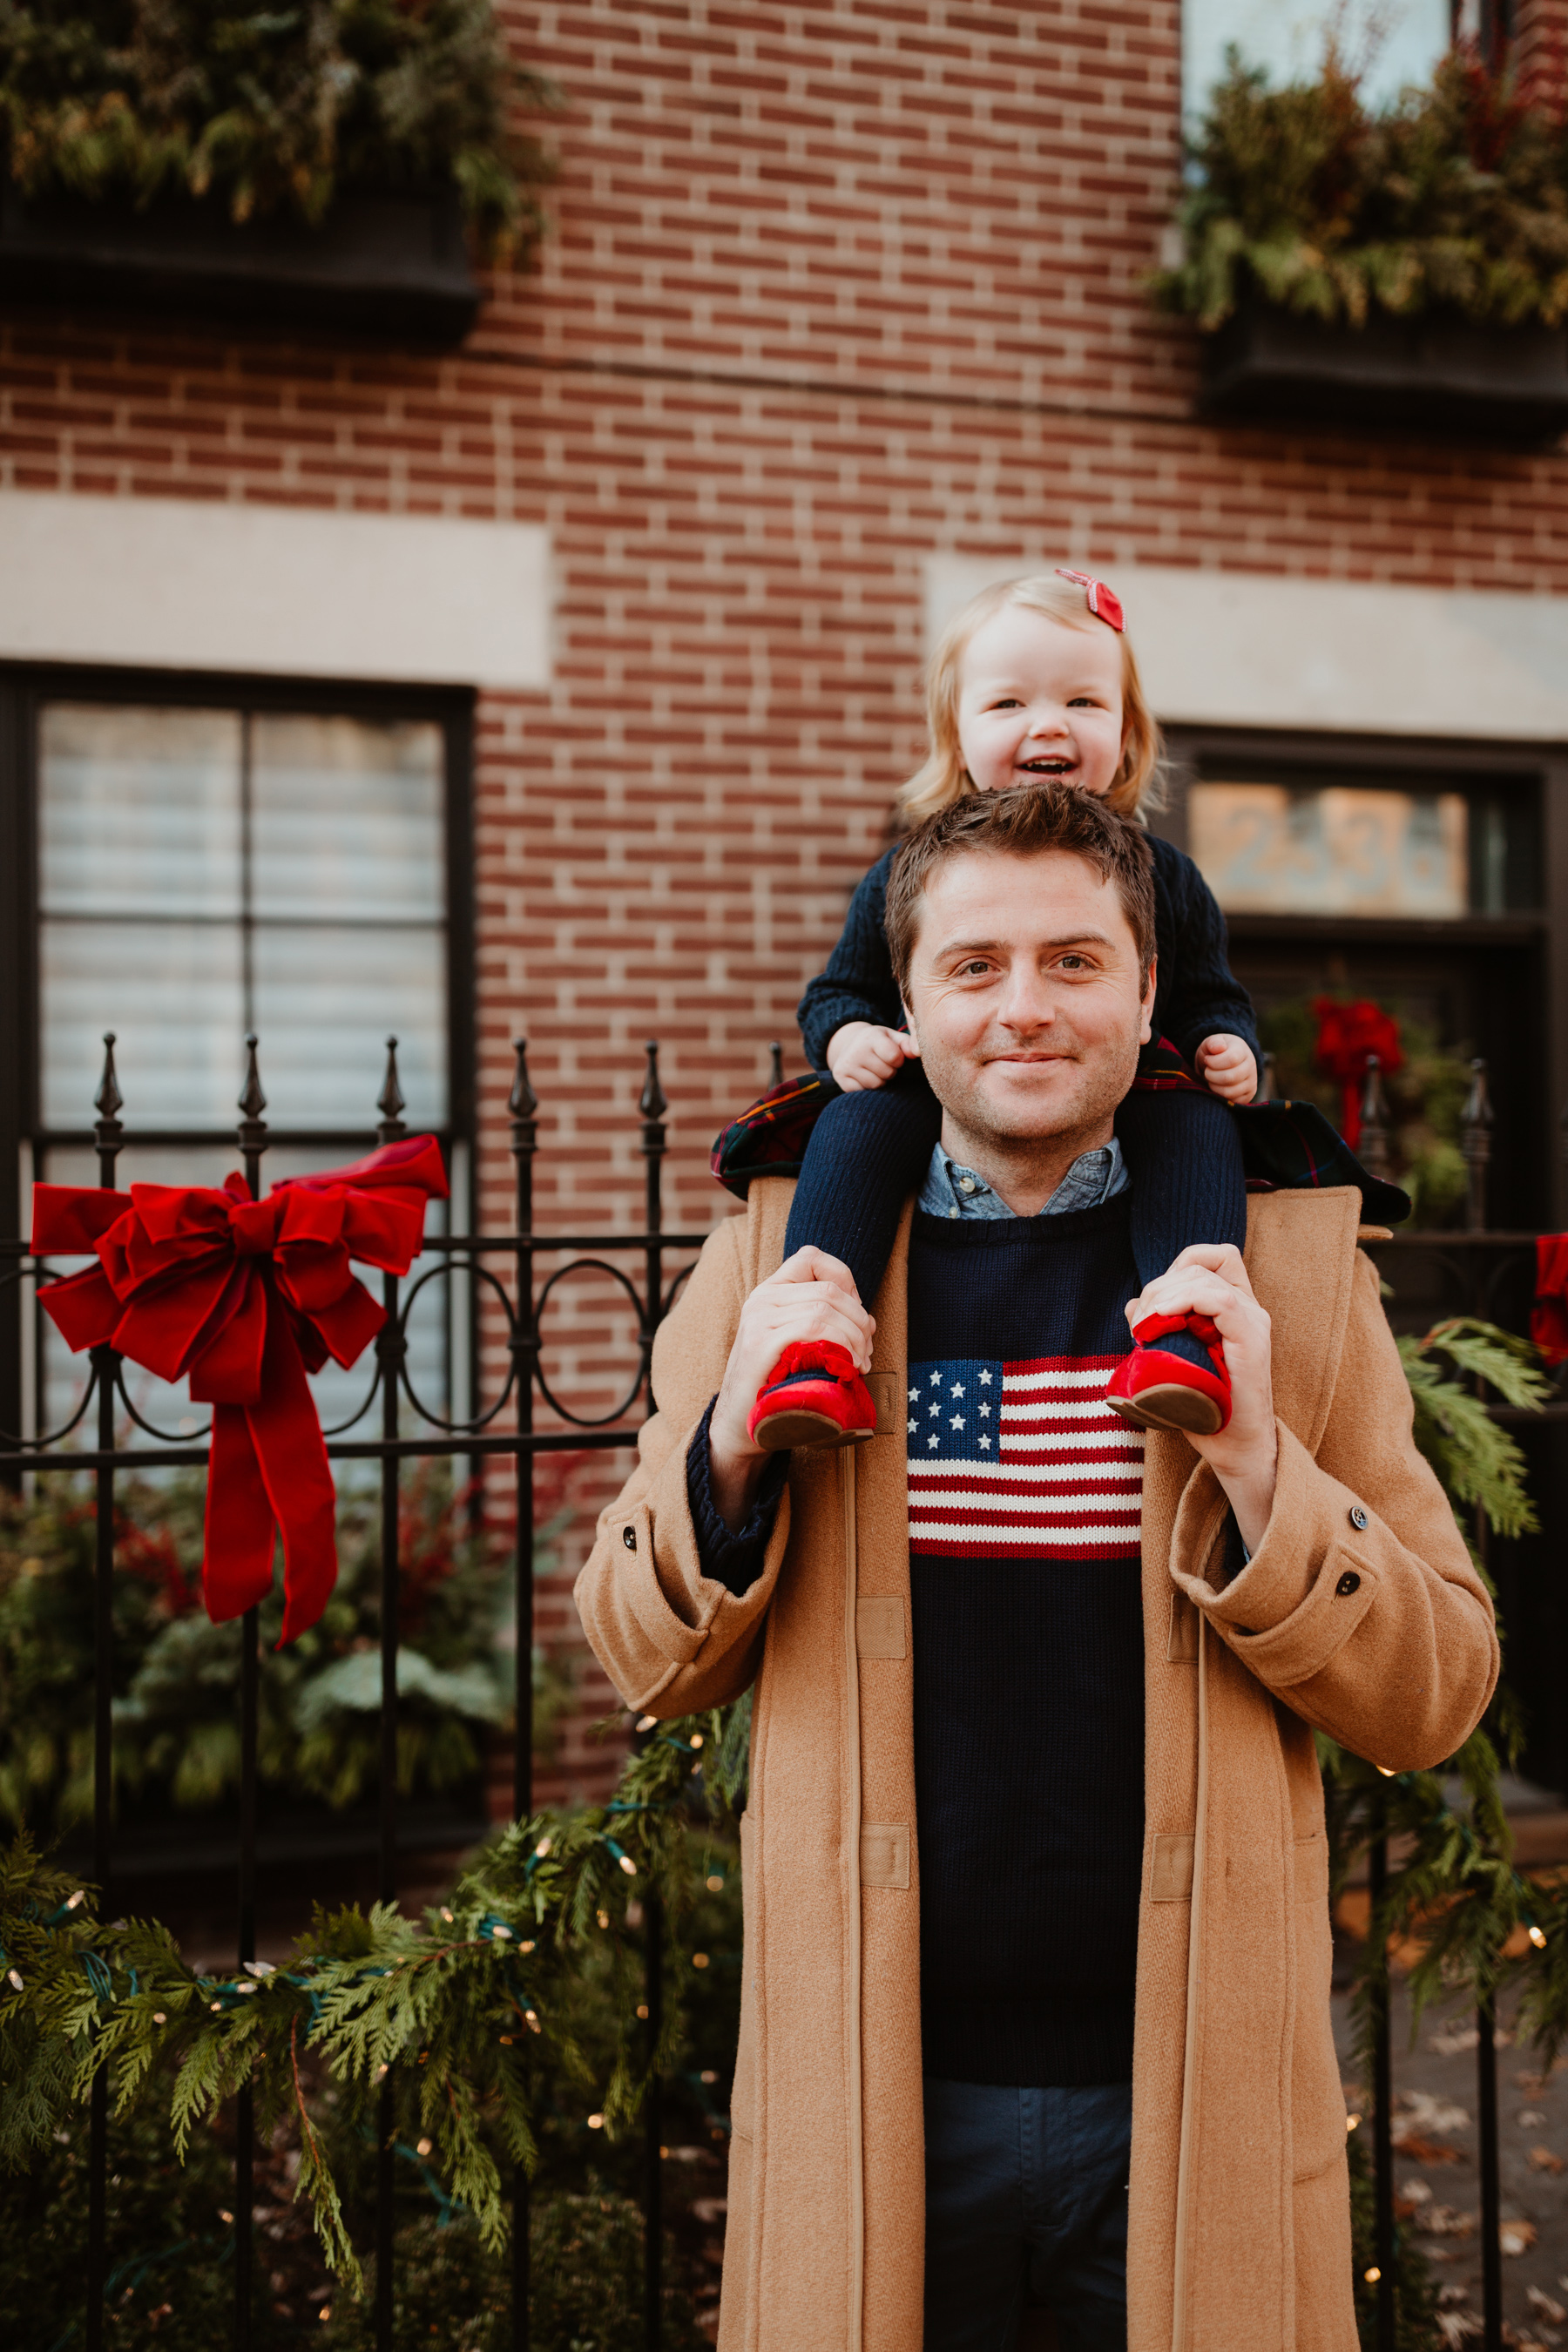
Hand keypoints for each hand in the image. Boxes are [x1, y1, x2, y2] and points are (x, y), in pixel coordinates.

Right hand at [708, 1249, 874, 1528]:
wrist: (739, 1425)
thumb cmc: (777, 1383)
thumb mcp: (796, 1341)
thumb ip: (820, 1319)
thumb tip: (866, 1319)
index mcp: (770, 1291)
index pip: (812, 1257)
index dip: (845, 1279)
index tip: (857, 1313)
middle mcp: (762, 1299)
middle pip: (829, 1289)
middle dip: (860, 1319)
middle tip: (866, 1351)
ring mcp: (759, 1320)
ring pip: (826, 1308)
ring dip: (855, 1337)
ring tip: (860, 1363)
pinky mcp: (761, 1344)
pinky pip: (813, 1329)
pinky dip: (840, 1346)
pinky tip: (848, 1368)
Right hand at [826, 1021, 918, 1091]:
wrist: (850, 1045)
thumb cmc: (878, 1042)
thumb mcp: (892, 1037)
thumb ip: (907, 1043)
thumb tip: (915, 1054)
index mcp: (870, 1037)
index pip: (895, 1057)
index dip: (899, 1060)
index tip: (894, 1057)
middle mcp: (855, 1050)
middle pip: (887, 1074)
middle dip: (890, 1071)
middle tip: (882, 1064)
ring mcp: (846, 1066)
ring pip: (876, 1085)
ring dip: (880, 1081)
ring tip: (874, 1070)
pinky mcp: (841, 1079)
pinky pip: (864, 1092)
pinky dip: (868, 1087)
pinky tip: (864, 1076)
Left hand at [1125, 1243, 1276, 1553]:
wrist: (1234, 1447)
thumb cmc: (1206, 1408)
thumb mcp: (1174, 1359)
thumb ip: (1158, 1329)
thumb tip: (1132, 1305)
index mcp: (1233, 1307)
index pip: (1210, 1257)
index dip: (1174, 1267)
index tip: (1151, 1304)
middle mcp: (1248, 1308)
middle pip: (1199, 1264)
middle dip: (1157, 1285)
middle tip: (1139, 1325)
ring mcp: (1253, 1322)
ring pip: (1205, 1277)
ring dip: (1162, 1296)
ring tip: (1145, 1328)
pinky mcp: (1253, 1339)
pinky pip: (1222, 1300)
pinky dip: (1185, 1301)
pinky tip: (1160, 1320)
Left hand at [1196, 1032, 1258, 1102]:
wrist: (1225, 1063)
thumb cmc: (1216, 1052)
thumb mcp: (1212, 1042)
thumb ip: (1213, 1042)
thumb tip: (1219, 1047)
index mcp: (1243, 1051)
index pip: (1231, 1059)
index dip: (1214, 1062)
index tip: (1207, 1060)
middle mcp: (1251, 1067)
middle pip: (1229, 1077)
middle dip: (1211, 1075)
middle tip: (1207, 1071)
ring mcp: (1251, 1082)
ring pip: (1229, 1092)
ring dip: (1214, 1086)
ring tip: (1212, 1078)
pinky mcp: (1248, 1096)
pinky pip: (1231, 1101)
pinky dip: (1219, 1095)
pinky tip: (1218, 1086)